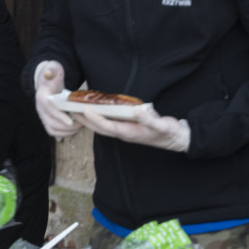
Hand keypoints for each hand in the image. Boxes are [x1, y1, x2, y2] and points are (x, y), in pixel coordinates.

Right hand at [34, 60, 81, 137]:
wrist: (47, 82)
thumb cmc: (53, 76)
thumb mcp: (53, 69)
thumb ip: (52, 70)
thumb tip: (49, 73)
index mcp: (42, 96)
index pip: (48, 108)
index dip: (59, 115)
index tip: (70, 121)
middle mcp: (40, 108)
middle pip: (50, 122)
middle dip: (66, 126)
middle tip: (81, 124)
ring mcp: (43, 116)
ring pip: (52, 129)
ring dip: (66, 131)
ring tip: (80, 126)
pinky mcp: (47, 121)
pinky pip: (54, 131)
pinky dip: (64, 133)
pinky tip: (75, 129)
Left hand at [73, 107, 190, 151]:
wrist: (177, 139)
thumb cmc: (169, 132)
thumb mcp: (162, 125)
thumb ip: (150, 119)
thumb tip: (138, 111)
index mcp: (130, 133)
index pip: (107, 127)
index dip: (95, 119)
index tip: (84, 110)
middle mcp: (124, 133)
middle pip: (100, 128)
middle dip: (85, 120)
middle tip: (71, 110)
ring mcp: (125, 131)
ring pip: (103, 127)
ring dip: (89, 120)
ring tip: (77, 110)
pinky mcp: (128, 128)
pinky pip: (110, 123)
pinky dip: (100, 117)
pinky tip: (96, 111)